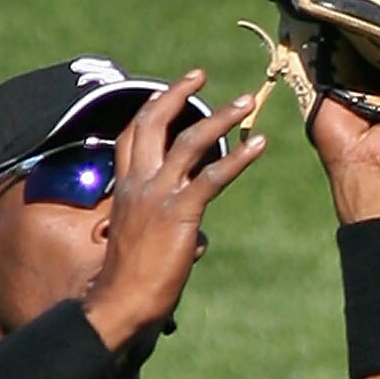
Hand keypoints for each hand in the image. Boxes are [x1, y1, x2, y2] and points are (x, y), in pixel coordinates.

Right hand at [83, 72, 266, 350]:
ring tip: (244, 102)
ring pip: (189, 141)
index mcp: (125, 189)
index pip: (132, 135)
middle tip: (200, 75)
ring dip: (220, 117)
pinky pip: (213, 177)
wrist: (121, 303)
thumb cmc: (130, 282)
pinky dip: (238, 158)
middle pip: (154, 122)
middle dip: (177, 93)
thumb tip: (198, 240)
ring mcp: (159, 196)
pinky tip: (258, 145)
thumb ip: (169, 231)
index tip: (166, 91)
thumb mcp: (142, 244)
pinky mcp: (180, 213)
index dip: (149, 108)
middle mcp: (139, 184)